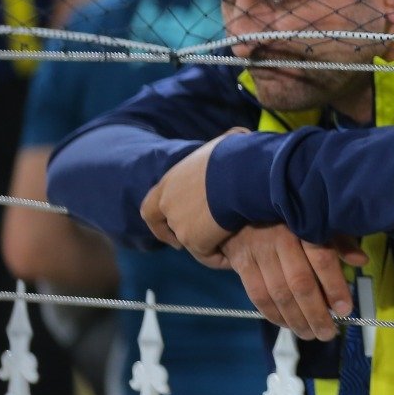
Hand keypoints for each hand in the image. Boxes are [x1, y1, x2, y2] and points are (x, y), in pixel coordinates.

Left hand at [141, 130, 249, 261]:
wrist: (241, 175)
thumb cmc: (237, 156)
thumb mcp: (225, 143)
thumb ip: (223, 147)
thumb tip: (241, 135)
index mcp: (169, 182)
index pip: (151, 206)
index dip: (159, 219)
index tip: (170, 225)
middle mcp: (168, 204)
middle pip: (169, 228)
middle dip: (181, 237)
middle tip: (198, 243)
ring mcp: (179, 224)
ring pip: (192, 242)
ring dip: (207, 245)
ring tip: (229, 246)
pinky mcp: (195, 241)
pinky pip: (208, 255)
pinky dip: (220, 258)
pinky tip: (235, 256)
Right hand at [218, 224, 366, 340]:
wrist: (243, 206)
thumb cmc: (290, 216)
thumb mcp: (317, 220)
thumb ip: (339, 241)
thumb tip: (362, 261)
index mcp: (304, 225)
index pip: (322, 259)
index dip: (334, 286)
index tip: (346, 309)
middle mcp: (281, 238)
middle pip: (300, 282)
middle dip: (316, 312)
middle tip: (328, 333)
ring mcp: (259, 251)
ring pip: (279, 293)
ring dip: (296, 319)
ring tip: (311, 334)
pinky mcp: (242, 263)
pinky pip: (258, 295)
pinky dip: (274, 315)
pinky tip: (287, 325)